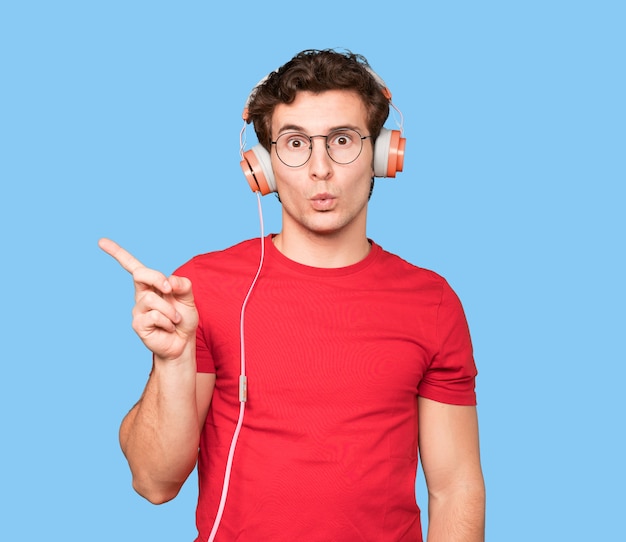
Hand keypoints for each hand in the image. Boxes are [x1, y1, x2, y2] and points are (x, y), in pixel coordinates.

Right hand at [98, 238, 197, 361]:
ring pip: (152, 299)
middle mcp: (141, 295)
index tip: (101, 241)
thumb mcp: (188, 298)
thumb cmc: (183, 319)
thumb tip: (170, 280)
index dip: (117, 253)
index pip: (132, 266)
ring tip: (175, 320)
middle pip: (140, 274)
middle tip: (170, 290)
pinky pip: (154, 316)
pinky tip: (168, 328)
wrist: (183, 342)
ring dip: (170, 310)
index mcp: (151, 285)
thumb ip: (183, 285)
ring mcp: (137, 310)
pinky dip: (167, 321)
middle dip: (157, 278)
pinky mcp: (138, 325)